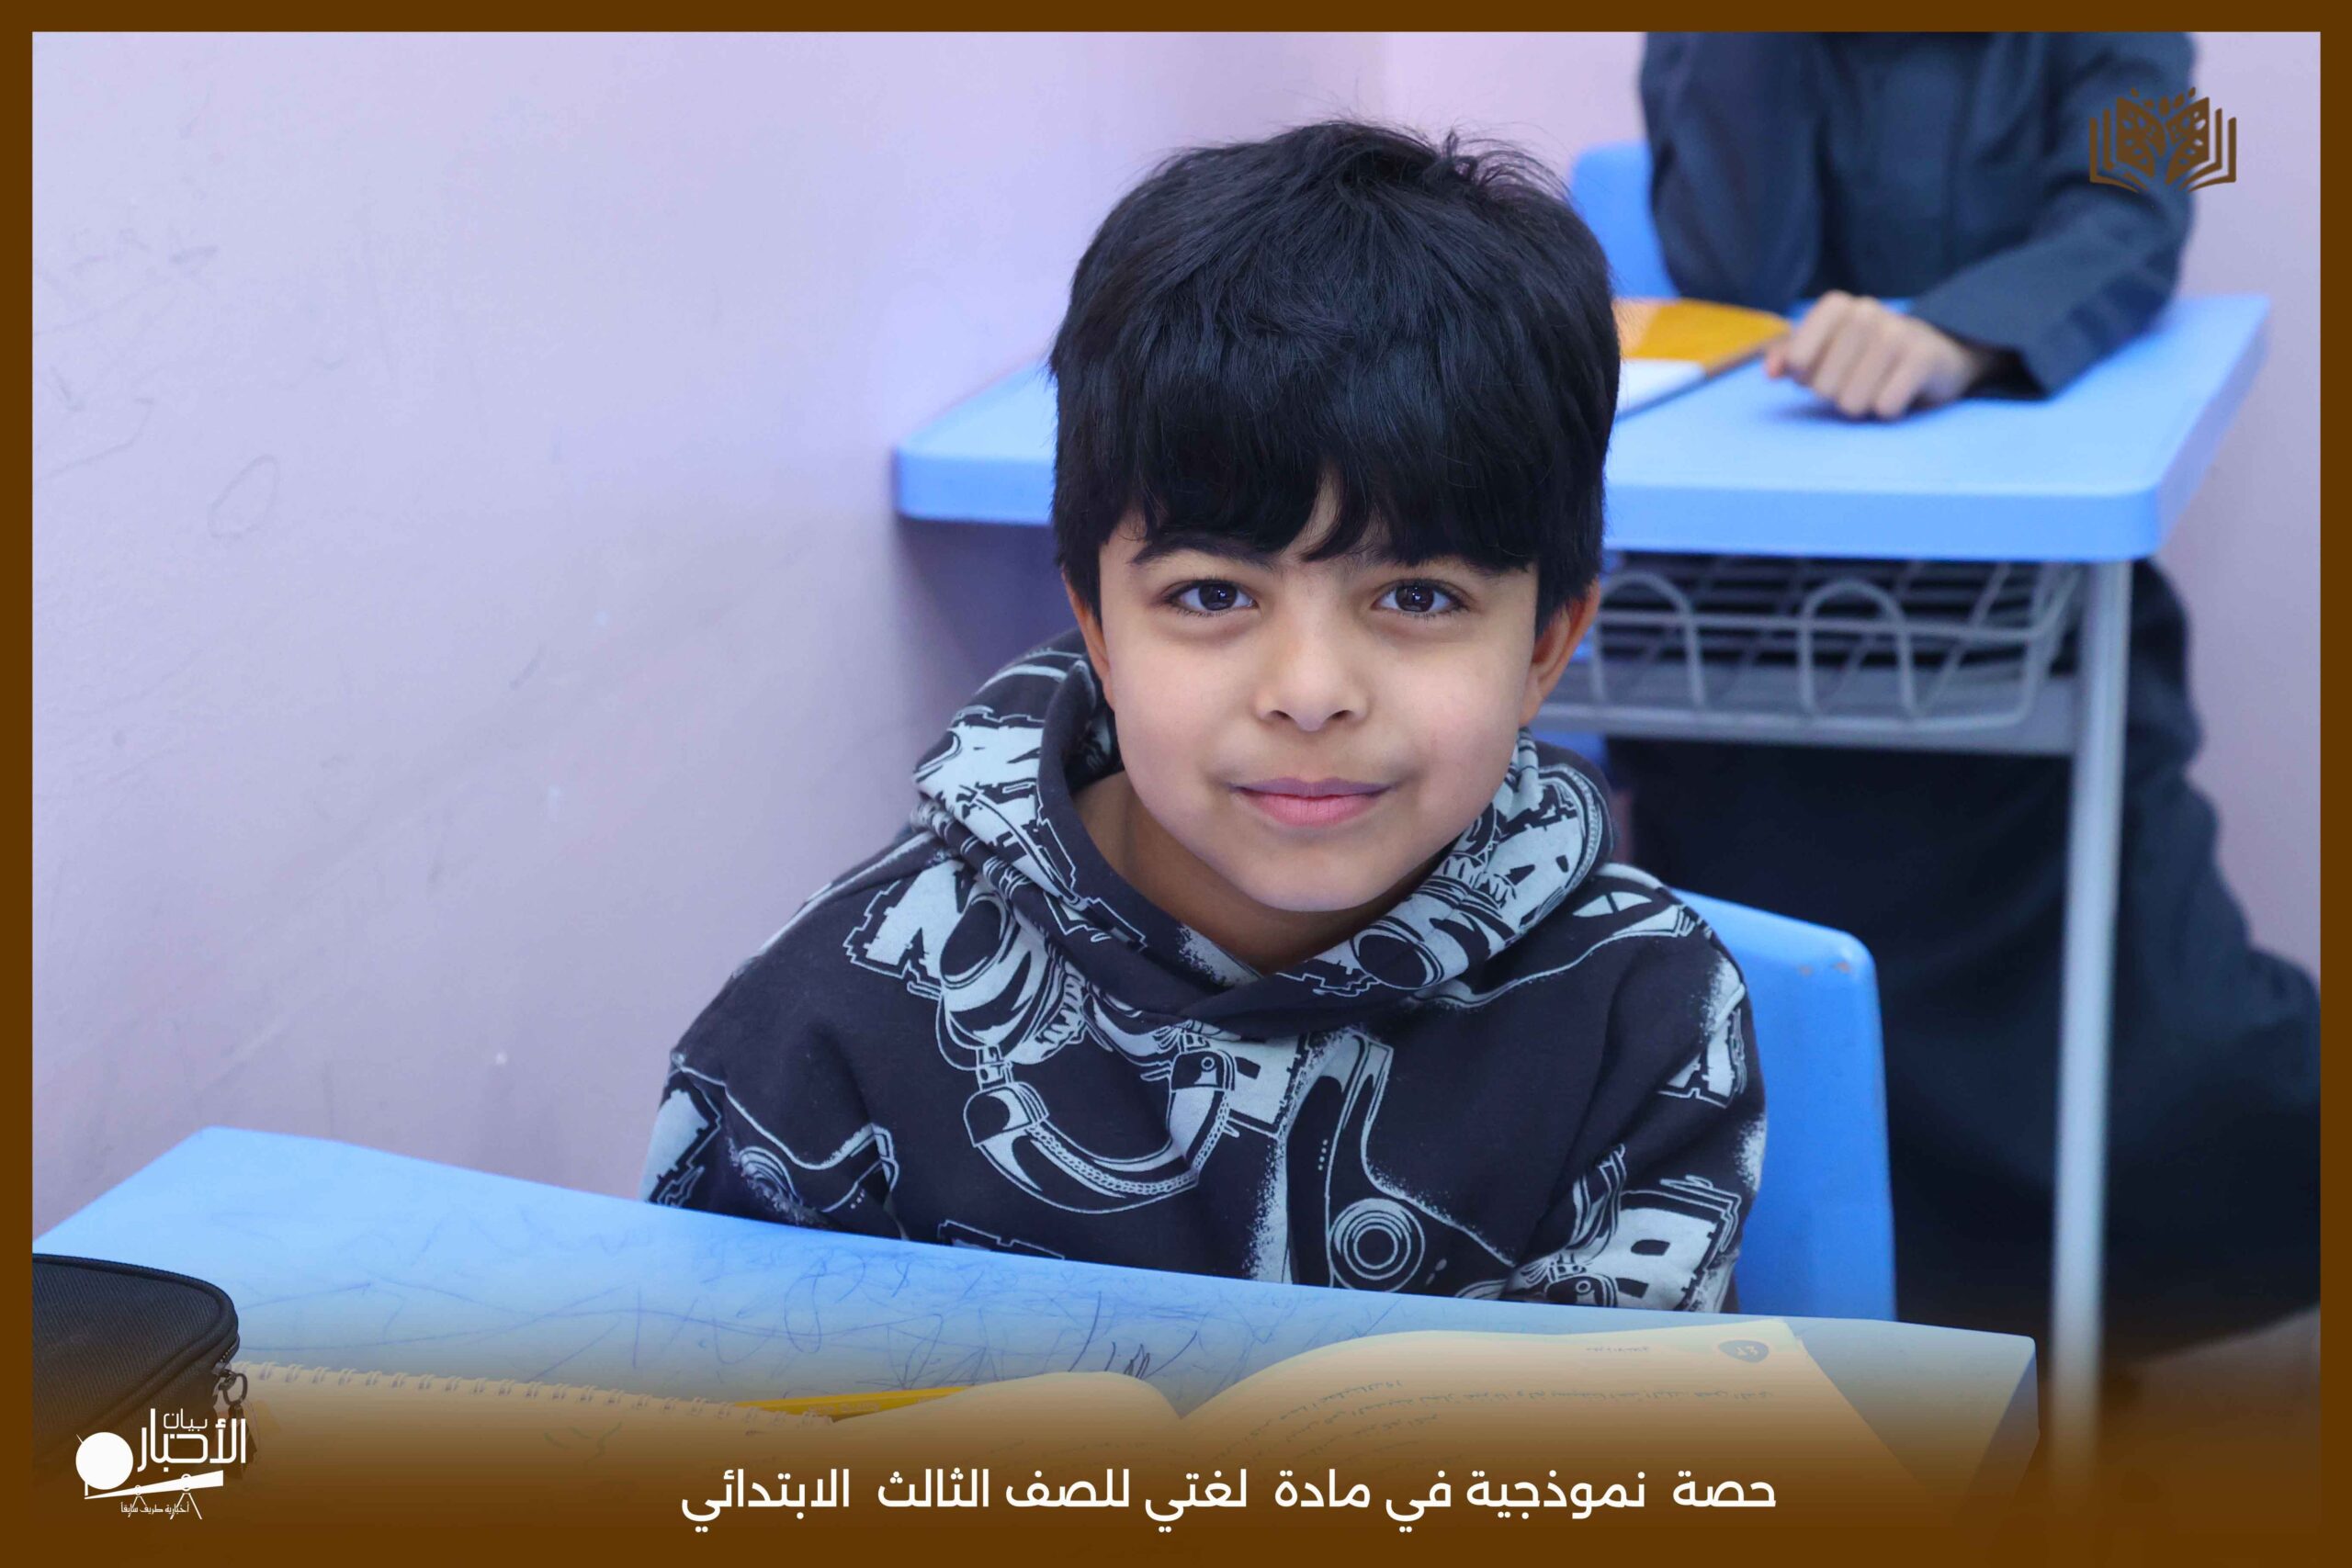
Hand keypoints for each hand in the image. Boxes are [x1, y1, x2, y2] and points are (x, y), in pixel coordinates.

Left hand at [1763, 291, 2005, 419]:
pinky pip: (1884, 408)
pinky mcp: (1923, 358)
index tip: (1816, 371)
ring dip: (1862, 406)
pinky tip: (1899, 391)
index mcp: (1837, 307)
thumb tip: (1770, 371)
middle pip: (1823, 387)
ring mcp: (1897, 333)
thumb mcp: (1824, 350)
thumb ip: (1790, 357)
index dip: (1804, 375)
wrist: (1935, 353)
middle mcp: (1866, 312)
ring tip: (1878, 385)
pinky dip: (1888, 411)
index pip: (1798, 358)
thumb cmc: (1865, 355)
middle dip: (1835, 395)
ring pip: (1852, 402)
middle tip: (1857, 379)